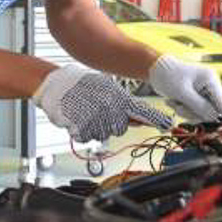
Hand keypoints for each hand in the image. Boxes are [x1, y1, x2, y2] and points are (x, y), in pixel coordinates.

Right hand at [33, 65, 171, 141]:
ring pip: (102, 134)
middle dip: (110, 123)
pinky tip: (76, 117)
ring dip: (94, 126)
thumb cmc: (79, 85)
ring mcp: (95, 117)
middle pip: (119, 128)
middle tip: (97, 110)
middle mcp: (108, 107)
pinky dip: (80, 130)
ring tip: (84, 111)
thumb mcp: (104, 88)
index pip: (140, 110)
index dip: (155, 119)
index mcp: (115, 96)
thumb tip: (137, 119)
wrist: (54, 84)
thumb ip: (121, 104)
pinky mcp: (81, 127)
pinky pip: (86, 137)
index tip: (167, 125)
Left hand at [147, 55, 221, 120]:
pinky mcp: (197, 99)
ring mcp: (203, 94)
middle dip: (194, 112)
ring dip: (186, 112)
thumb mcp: (182, 92)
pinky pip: (194, 113)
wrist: (156, 70)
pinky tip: (175, 100)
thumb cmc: (168, 75)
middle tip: (180, 105)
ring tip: (175, 100)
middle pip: (212, 111)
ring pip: (202, 114)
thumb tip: (214, 118)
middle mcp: (210, 87)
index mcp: (210, 80)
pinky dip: (183, 110)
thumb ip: (199, 106)